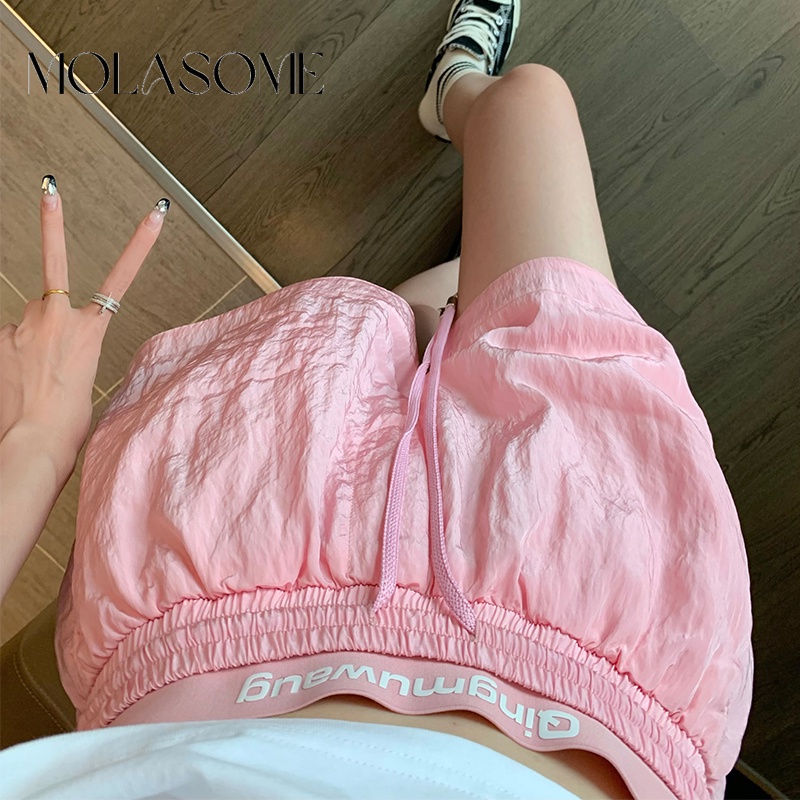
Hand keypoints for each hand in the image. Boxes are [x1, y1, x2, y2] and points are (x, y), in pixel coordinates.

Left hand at [0, 175, 168, 466]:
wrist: (32, 443)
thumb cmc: (67, 422)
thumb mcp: (85, 380)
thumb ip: (68, 346)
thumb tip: (40, 338)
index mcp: (90, 330)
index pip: (123, 277)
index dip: (142, 242)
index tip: (156, 212)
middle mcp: (57, 317)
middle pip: (51, 298)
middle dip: (49, 312)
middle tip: (50, 192)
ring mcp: (24, 325)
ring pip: (24, 322)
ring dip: (25, 343)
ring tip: (29, 380)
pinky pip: (4, 340)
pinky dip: (7, 358)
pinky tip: (13, 383)